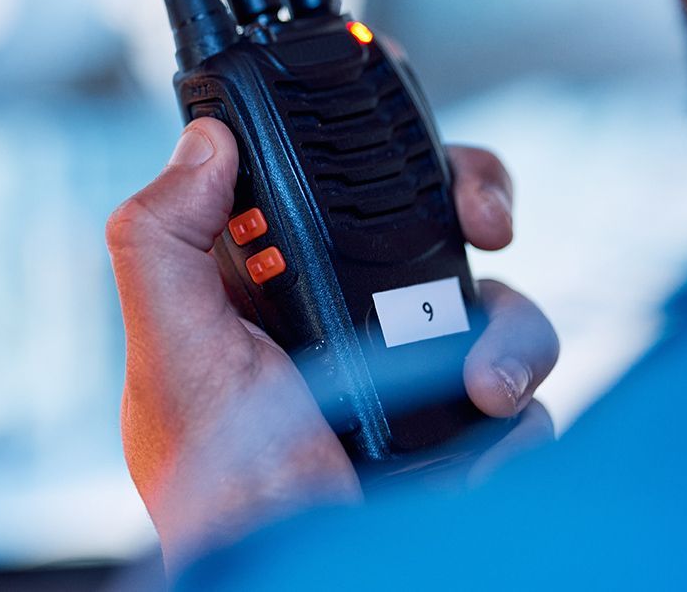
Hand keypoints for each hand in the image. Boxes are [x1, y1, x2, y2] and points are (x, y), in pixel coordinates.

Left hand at [107, 118, 558, 567]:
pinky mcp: (463, 435)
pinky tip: (472, 464)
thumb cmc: (218, 493)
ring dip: (509, 336)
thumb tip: (202, 139)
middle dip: (478, 205)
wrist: (301, 582)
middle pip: (437, 219)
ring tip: (484, 392)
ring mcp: (412, 377)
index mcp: (270, 283)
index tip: (411, 148)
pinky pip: (524, 399)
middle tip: (490, 229)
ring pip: (498, 304)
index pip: (333, 178)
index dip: (377, 145)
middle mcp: (347, 317)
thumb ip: (162, 239)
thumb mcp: (171, 355)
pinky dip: (514, 426)